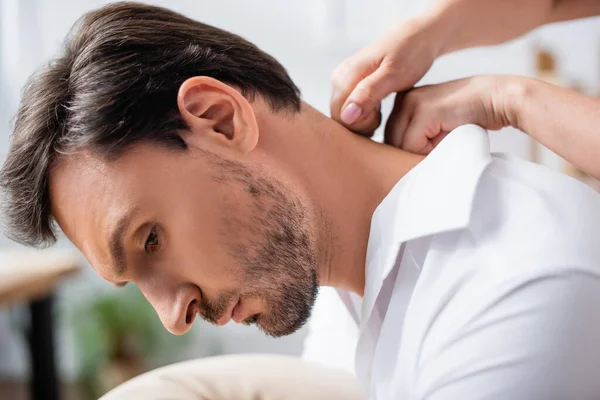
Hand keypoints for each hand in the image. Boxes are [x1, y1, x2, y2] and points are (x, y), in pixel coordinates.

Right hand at [330, 17, 444, 134]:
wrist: (418, 38)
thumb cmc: (410, 54)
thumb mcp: (394, 75)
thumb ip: (369, 93)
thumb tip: (347, 115)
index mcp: (346, 75)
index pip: (340, 116)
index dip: (359, 124)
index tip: (379, 116)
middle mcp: (339, 77)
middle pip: (339, 117)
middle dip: (360, 123)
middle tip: (381, 114)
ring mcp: (342, 80)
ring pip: (344, 114)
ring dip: (362, 120)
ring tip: (381, 110)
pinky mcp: (349, 83)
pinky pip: (349, 108)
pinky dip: (362, 113)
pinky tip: (377, 108)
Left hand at [385, 76, 516, 153]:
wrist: (498, 98)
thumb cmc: (470, 117)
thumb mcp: (435, 127)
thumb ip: (415, 137)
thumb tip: (395, 165)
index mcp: (403, 101)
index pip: (389, 138)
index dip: (405, 153)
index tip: (430, 148)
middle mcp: (403, 99)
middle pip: (390, 142)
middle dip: (408, 154)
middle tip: (437, 147)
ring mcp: (412, 103)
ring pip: (399, 146)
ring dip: (419, 153)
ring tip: (443, 140)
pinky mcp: (424, 111)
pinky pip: (412, 145)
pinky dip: (428, 151)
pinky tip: (446, 137)